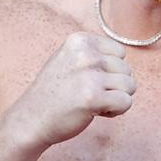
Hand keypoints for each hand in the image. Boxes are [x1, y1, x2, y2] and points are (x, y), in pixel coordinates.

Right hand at [8, 32, 134, 147]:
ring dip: (115, 98)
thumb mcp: (70, 59)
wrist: (31, 120)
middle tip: (87, 93)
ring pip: (130, 86)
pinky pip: (126, 102)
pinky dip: (116, 111)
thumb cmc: (55, 92)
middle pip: (126, 69)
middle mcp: (85, 54)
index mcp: (80, 40)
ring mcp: (89, 75)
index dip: (109, 70)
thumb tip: (124, 55)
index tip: (89, 79)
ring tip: (92, 102)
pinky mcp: (93, 97)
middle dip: (113, 85)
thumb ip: (94, 53)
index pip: (120, 52)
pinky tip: (95, 111)